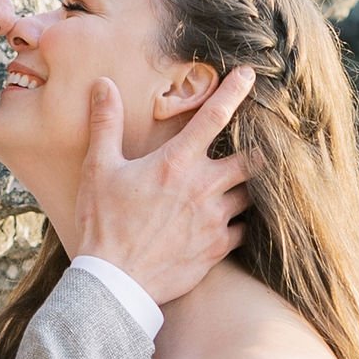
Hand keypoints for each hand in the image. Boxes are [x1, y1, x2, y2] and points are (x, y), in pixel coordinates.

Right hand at [73, 67, 254, 308]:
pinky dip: (241, 223)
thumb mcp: (99, 169)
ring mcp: (214, 220)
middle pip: (252, 160)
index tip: (251, 75)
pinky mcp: (217, 249)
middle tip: (259, 143)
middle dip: (258, 150)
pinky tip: (231, 222)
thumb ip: (106, 124)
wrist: (115, 282)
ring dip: (248, 187)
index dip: (235, 91)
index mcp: (176, 163)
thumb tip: (103, 85)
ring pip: (251, 195)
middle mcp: (203, 188)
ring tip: (242, 184)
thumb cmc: (104, 223)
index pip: (215, 116)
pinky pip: (244, 231)